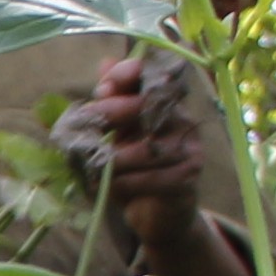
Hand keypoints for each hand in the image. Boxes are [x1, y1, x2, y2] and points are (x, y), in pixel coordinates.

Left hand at [62, 51, 231, 275]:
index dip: (129, 74)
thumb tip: (105, 64)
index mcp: (164, 103)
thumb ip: (110, 101)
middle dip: (114, 111)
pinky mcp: (188, 178)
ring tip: (93, 164)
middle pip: (152, 105)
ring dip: (115, 157)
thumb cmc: (132, 167)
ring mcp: (190, 149)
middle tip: (85, 122)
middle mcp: (183, 120)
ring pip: (149, 148)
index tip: (100, 87)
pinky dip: (126, 182)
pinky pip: (154, 178)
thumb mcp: (116, 132)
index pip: (154, 76)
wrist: (156, 211)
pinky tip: (110, 185)